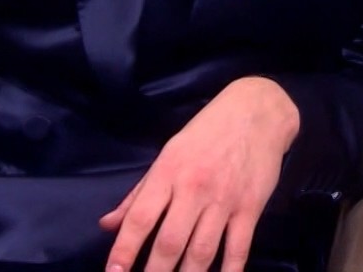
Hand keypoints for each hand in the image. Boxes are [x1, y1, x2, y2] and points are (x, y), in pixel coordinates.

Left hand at [99, 77, 300, 271]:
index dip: (124, 249)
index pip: (140, 217)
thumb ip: (138, 194)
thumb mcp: (167, 155)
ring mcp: (224, 200)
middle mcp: (193, 188)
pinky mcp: (250, 208)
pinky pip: (238, 248)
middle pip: (170, 241)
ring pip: (202, 251)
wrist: (256, 112)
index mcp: (168, 172)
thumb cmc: (205, 133)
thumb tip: (107, 225)